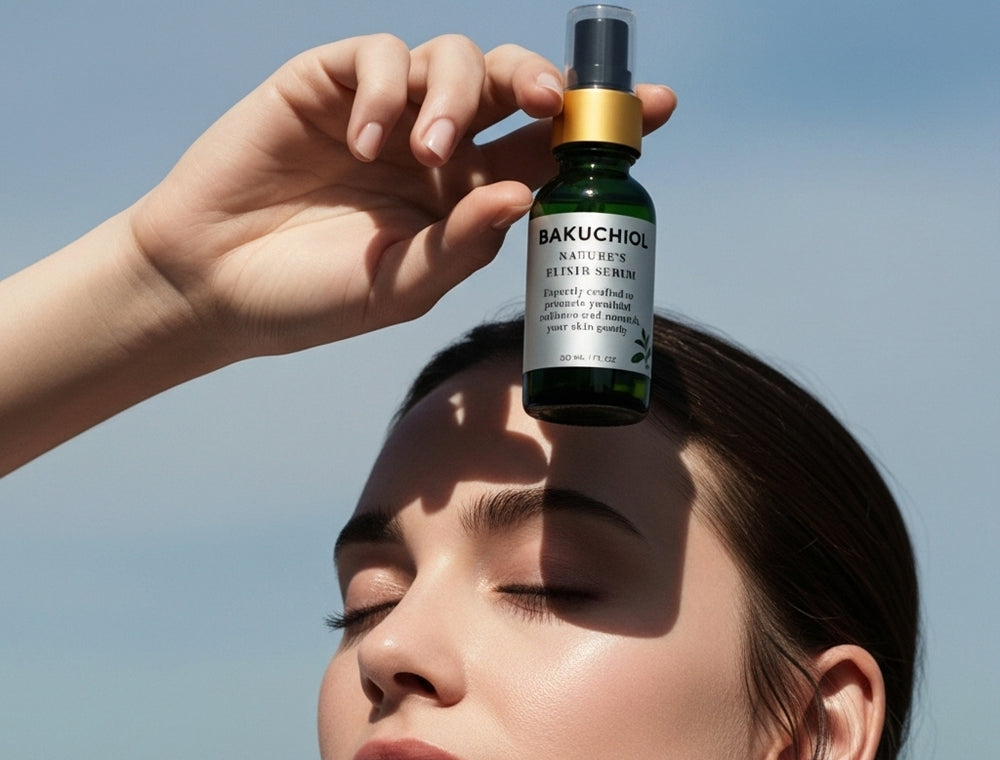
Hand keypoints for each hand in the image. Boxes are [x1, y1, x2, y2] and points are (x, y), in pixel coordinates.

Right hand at [129, 33, 675, 362]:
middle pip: (512, 87)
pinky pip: (377, 55)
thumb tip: (526, 196)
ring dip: (455, 96)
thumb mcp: (402, 290)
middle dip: (543, 83)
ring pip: (452, 59)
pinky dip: (383, 88)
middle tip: (551, 103)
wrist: (217, 287)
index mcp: (464, 199)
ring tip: (425, 154)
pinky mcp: (329, 84)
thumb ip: (463, 244)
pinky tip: (365, 141)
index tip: (658, 108)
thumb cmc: (314, 298)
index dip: (597, 127)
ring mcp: (385, 112)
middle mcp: (436, 148)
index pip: (544, 152)